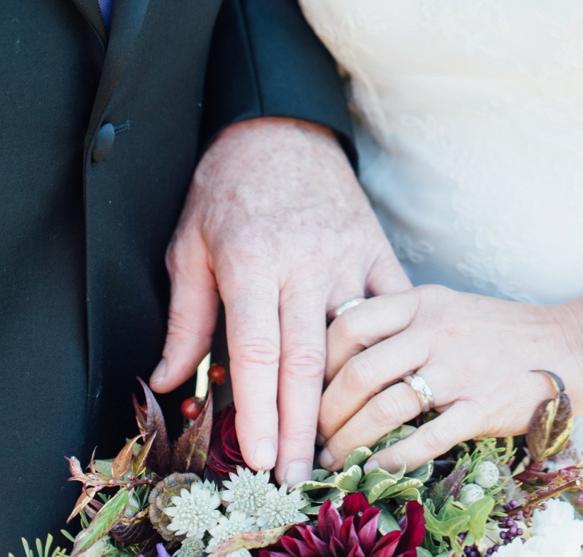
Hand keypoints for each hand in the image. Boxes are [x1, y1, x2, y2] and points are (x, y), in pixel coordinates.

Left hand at [151, 118, 406, 483]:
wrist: (281, 131)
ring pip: (354, 337)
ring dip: (347, 395)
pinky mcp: (374, 248)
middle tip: (300, 473)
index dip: (260, 409)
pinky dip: (388, 345)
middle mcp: (305, 263)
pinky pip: (389, 303)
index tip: (260, 456)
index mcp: (254, 264)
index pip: (259, 352)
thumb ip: (186, 318)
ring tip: (340, 444)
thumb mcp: (189, 246)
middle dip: (303, 423)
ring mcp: (346, 255)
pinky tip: (386, 381)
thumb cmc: (227, 190)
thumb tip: (170, 380)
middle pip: (309, 357)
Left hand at [318, 283, 582, 471]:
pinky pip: (423, 439)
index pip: (348, 323)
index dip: (317, 361)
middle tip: (314, 434)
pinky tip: (376, 469)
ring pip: (383, 408)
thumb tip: (340, 351)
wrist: (573, 344)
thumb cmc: (505, 331)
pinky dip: (391, 459)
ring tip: (334, 459)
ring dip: (348, 442)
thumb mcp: (451, 308)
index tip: (308, 388)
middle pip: (357, 371)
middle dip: (324, 412)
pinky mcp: (482, 407)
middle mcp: (438, 330)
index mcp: (425, 301)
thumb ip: (402, 322)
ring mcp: (461, 369)